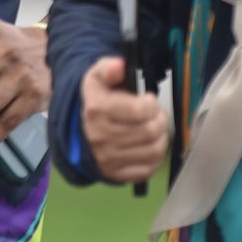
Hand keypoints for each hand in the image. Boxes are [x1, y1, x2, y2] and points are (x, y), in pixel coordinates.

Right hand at [79, 54, 169, 182]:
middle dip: (160, 119)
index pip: (140, 111)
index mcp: (97, 110)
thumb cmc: (97, 101)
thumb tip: (120, 66)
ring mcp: (108, 159)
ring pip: (153, 151)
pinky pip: (147, 170)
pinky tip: (150, 145)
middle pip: (150, 131)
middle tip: (156, 114)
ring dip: (161, 137)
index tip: (149, 100)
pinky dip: (155, 158)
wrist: (79, 130)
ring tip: (155, 128)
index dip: (152, 104)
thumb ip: (109, 67)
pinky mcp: (115, 174)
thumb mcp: (97, 77)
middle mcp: (101, 137)